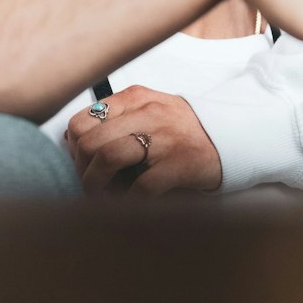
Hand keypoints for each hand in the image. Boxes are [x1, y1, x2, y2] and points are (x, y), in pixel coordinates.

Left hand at [66, 85, 222, 196]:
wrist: (232, 139)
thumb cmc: (182, 131)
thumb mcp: (148, 112)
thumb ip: (114, 121)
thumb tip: (70, 143)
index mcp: (135, 98)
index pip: (83, 120)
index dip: (74, 148)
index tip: (82, 164)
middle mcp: (148, 113)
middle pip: (90, 141)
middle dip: (82, 170)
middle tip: (90, 186)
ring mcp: (164, 138)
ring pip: (108, 158)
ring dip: (97, 186)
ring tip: (103, 197)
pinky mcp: (179, 165)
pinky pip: (140, 188)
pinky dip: (127, 202)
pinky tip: (129, 204)